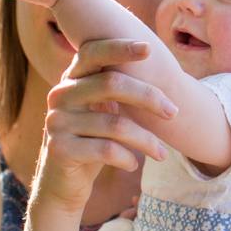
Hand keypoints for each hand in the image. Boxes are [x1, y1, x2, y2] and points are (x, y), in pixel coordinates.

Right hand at [30, 39, 176, 214]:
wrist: (62, 183)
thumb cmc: (92, 140)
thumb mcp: (102, 110)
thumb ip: (116, 89)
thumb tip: (158, 66)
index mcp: (72, 79)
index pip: (93, 53)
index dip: (120, 48)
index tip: (149, 49)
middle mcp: (60, 94)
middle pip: (111, 84)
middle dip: (149, 97)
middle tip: (173, 113)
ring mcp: (56, 121)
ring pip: (115, 124)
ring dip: (146, 140)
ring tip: (162, 154)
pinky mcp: (59, 149)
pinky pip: (106, 149)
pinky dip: (127, 158)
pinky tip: (133, 165)